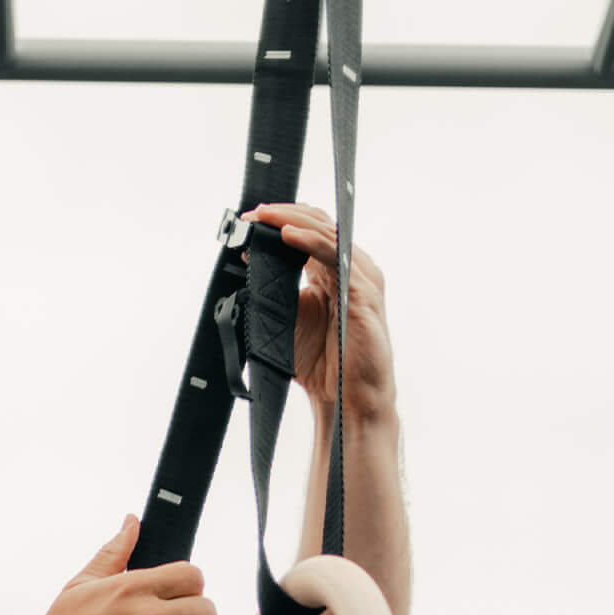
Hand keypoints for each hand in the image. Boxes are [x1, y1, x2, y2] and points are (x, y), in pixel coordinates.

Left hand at [247, 204, 395, 423]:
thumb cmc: (323, 366)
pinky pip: (335, 257)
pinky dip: (310, 243)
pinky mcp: (363, 294)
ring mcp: (360, 280)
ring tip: (266, 217)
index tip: (251, 219)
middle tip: (253, 213)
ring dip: (294, 221)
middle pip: (319, 224)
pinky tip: (287, 236)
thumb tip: (250, 262)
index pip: (310, 230)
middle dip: (284, 214)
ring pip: (327, 234)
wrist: (347, 401)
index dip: (282, 219)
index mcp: (334, 272)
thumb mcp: (290, 318)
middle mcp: (350, 270)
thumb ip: (276, 289)